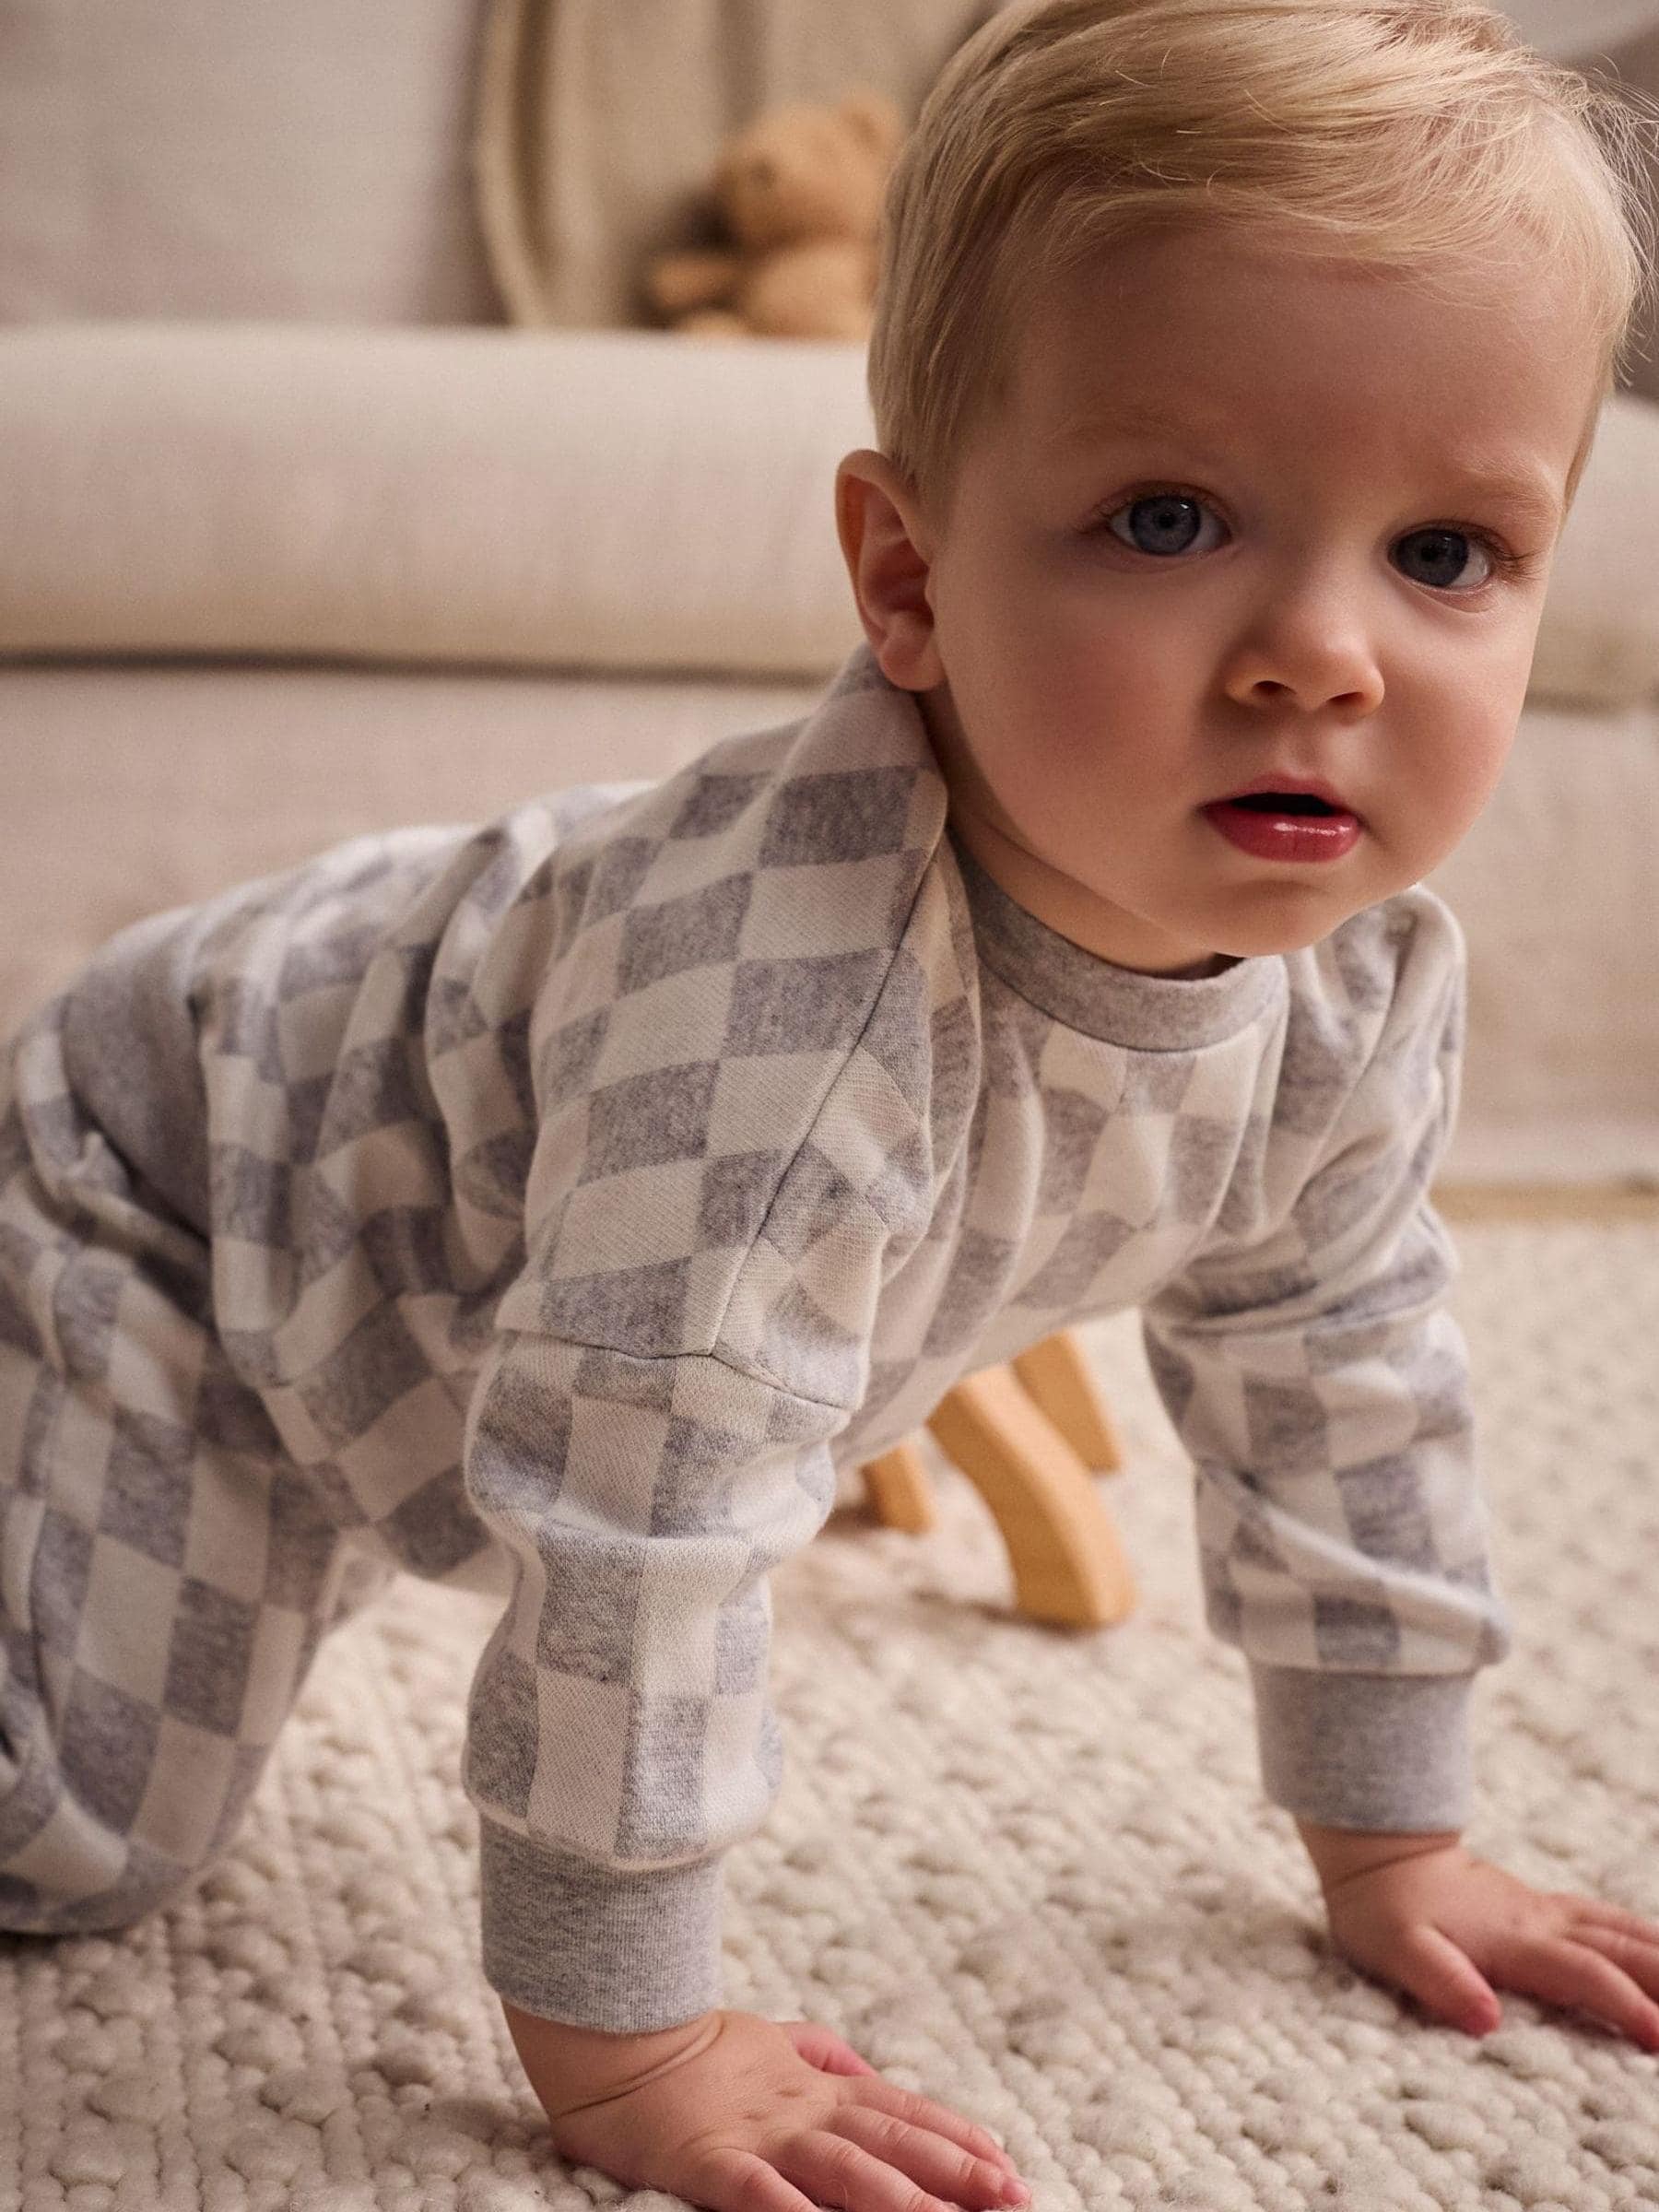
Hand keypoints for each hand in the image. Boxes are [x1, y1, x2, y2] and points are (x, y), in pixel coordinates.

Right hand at [514, 2003, 1032, 2211]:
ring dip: (902, 2199)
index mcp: (818, 2087)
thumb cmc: (694, 2048)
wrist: (616, 2038)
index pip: (903, 2112)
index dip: (957, 2137)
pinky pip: (760, 2192)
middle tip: (1015, 2198)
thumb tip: (872, 2073)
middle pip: (892, 2143)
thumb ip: (826, 2056)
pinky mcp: (712, 2162)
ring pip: (845, 2169)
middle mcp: (803, 2110)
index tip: (1008, 2164)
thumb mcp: (774, 2040)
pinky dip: (793, 2211)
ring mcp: (761, 2135)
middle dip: (957, 2173)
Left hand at [1317, 1839, 1658, 2048]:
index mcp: (1513, 1940)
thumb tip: (1486, 2019)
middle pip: (1621, 1950)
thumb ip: (1440, 1981)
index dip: (1625, 2006)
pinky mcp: (1537, 1906)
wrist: (1375, 1847)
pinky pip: (1604, 1919)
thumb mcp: (1395, 1949)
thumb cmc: (1380, 1907)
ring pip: (1620, 1929)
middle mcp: (1539, 1922)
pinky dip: (1641, 1934)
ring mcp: (1542, 1910)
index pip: (1583, 1974)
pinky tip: (1655, 1946)